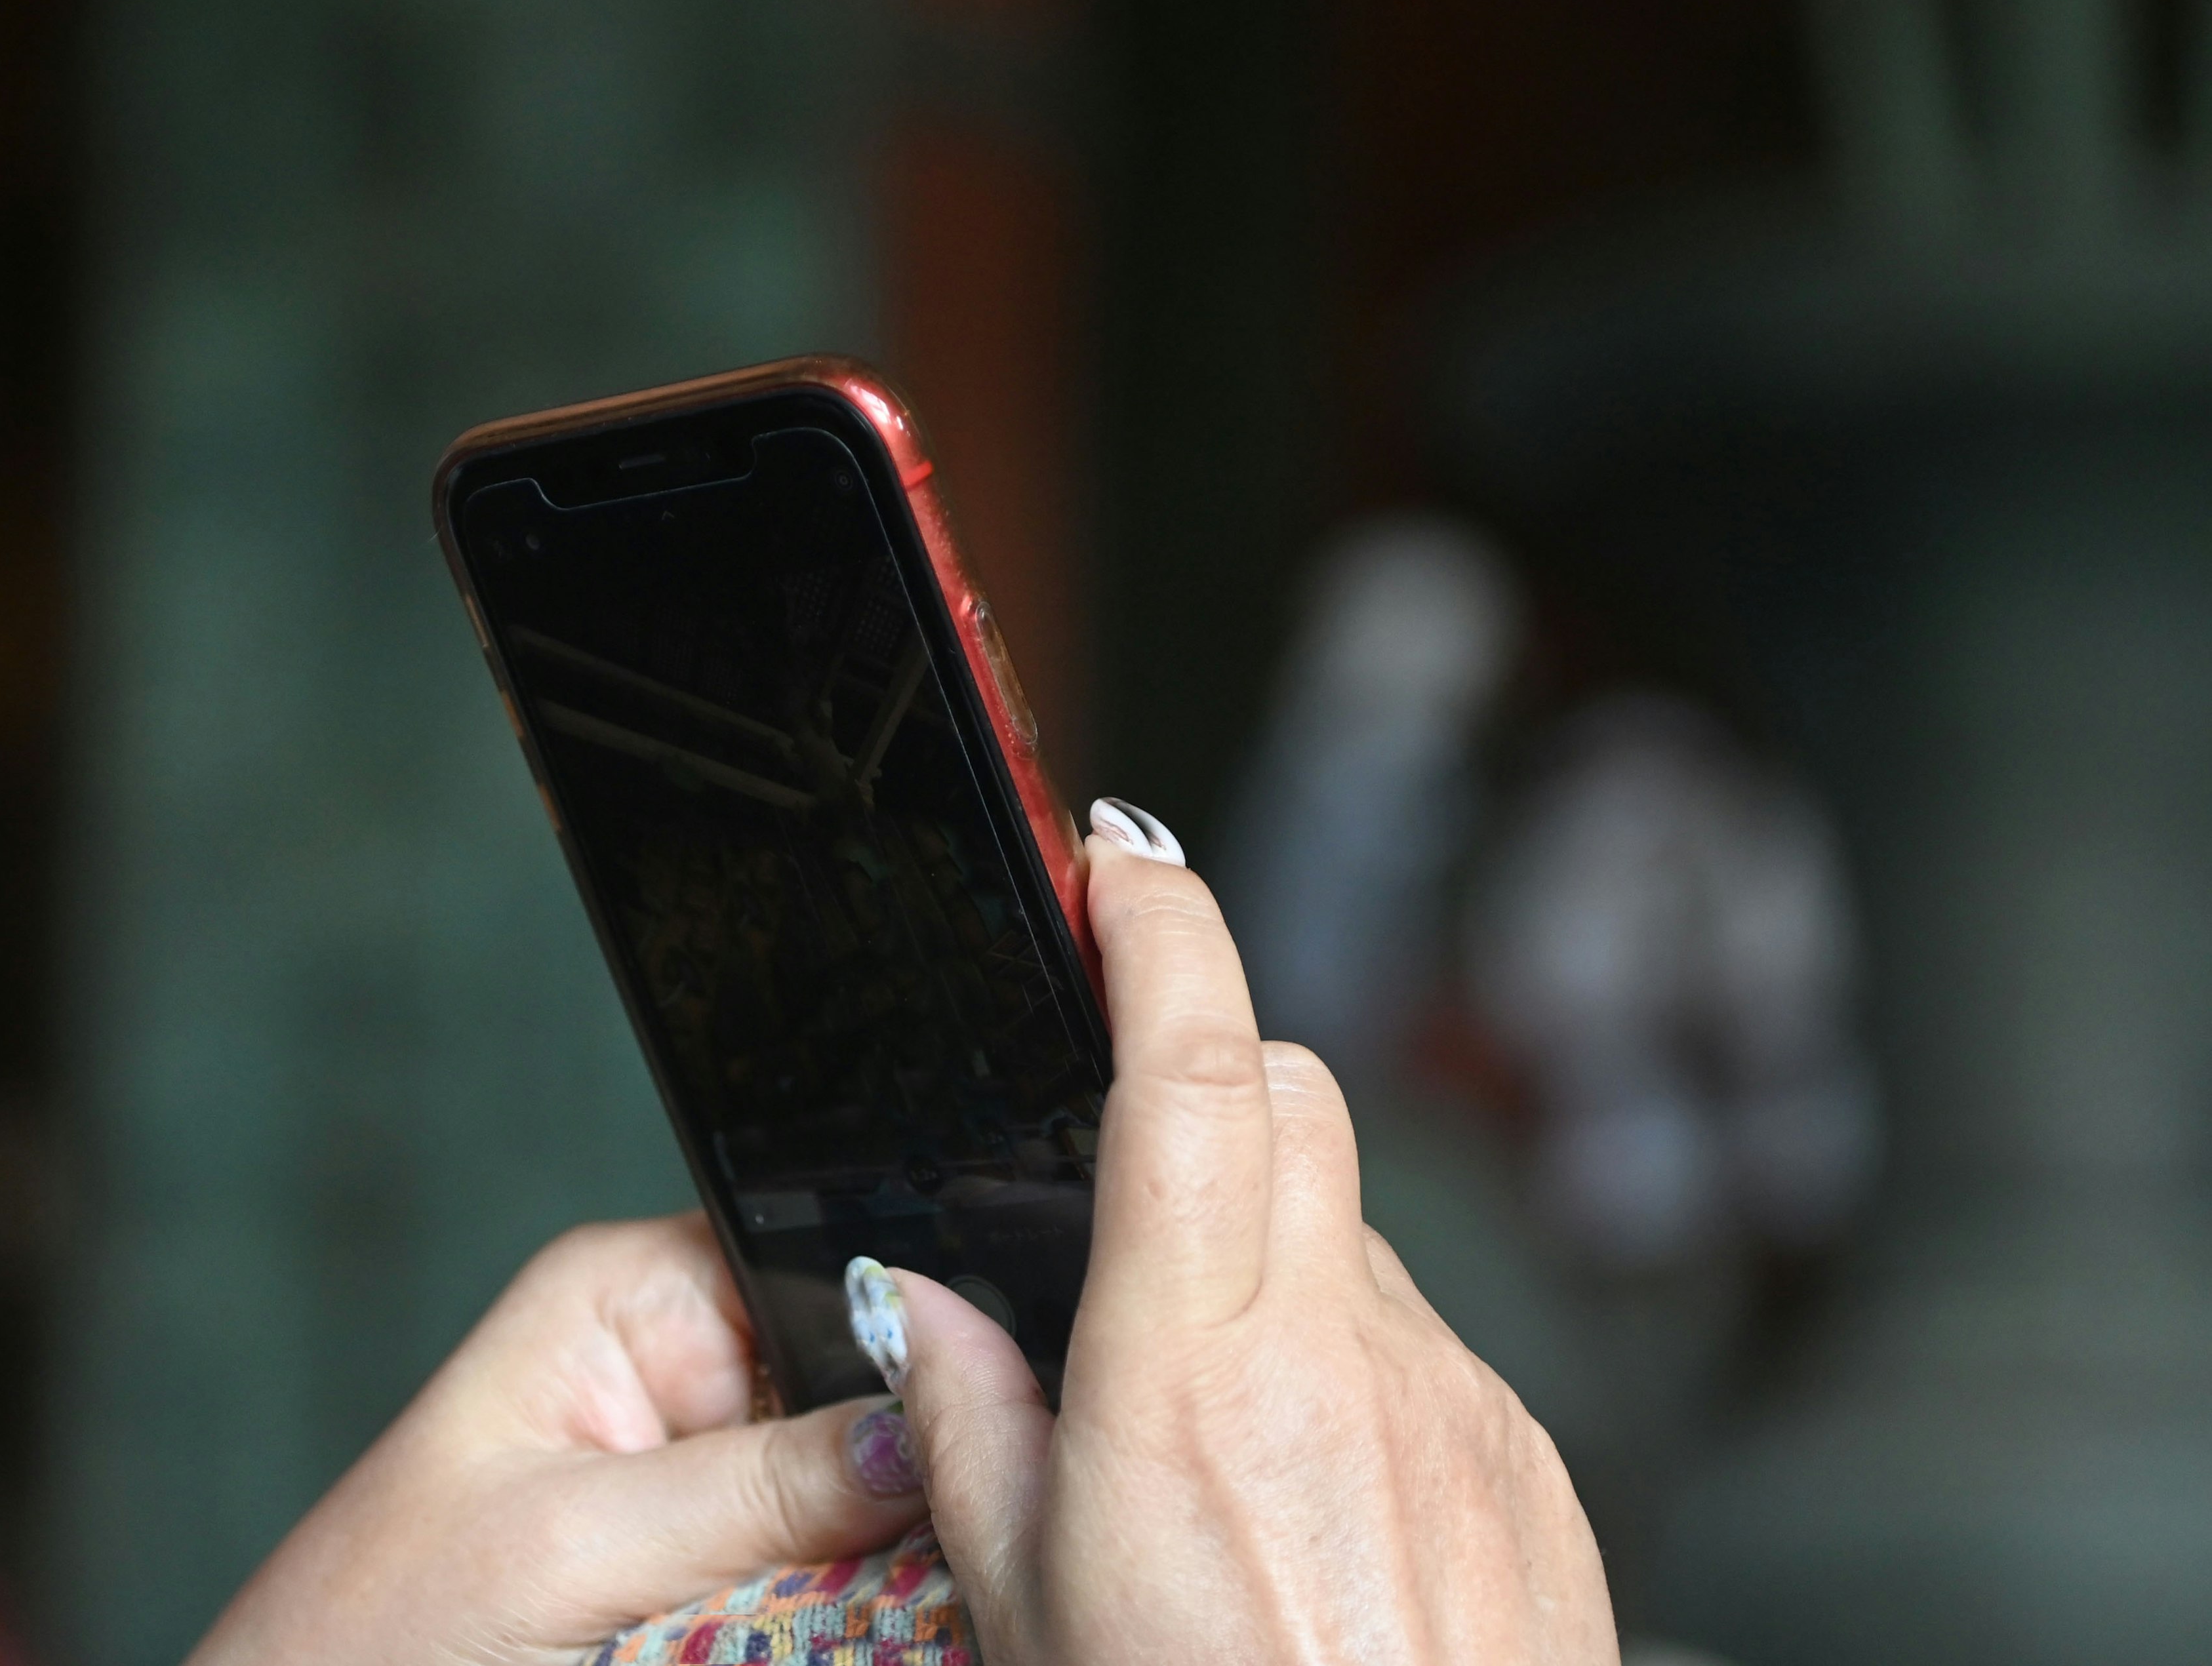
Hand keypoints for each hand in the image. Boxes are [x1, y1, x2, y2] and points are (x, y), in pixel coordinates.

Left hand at [190, 1213, 925, 1665]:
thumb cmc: (378, 1631)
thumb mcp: (572, 1549)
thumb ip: (753, 1490)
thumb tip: (919, 1439)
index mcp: (634, 1296)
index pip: (823, 1272)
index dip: (905, 1344)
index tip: (967, 1423)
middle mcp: (677, 1363)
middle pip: (857, 1387)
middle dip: (898, 1462)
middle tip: (927, 1536)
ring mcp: (700, 1471)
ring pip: (857, 1489)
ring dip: (877, 1547)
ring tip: (877, 1590)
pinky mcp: (711, 1563)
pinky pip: (824, 1568)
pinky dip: (845, 1603)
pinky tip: (847, 1620)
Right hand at [881, 801, 1619, 1663]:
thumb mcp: (1031, 1603)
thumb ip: (967, 1420)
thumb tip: (920, 1303)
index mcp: (1195, 1371)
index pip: (1195, 1069)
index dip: (1163, 930)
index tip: (1124, 857)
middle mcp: (1345, 1352)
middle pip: (1293, 1094)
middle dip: (1205, 1074)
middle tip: (1124, 1172)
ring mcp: (1458, 1398)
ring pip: (1350, 1228)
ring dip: (1270, 1254)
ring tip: (1210, 1425)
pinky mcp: (1528, 1456)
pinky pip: (1421, 1341)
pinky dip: (1349, 1362)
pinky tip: (1309, 1498)